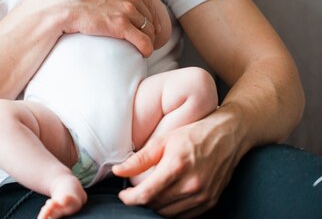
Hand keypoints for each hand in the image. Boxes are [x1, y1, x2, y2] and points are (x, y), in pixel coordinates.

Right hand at [29, 0, 159, 56]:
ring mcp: (127, 9)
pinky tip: (142, 54)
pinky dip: (146, 49)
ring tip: (141, 48)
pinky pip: (144, 42)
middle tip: (141, 38)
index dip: (145, 15)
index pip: (147, 1)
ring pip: (149, 30)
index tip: (140, 24)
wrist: (57, 5)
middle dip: (148, 29)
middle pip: (149, 16)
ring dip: (147, 41)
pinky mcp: (120, 26)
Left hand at [112, 115, 242, 217]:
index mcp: (176, 167)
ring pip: (169, 213)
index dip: (130, 198)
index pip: (146, 194)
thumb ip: (140, 159)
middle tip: (137, 190)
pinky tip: (168, 197)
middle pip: (156, 205)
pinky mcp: (211, 201)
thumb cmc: (194, 134)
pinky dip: (172, 210)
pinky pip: (185, 216)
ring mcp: (203, 196)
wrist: (227, 136)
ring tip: (152, 192)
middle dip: (142, 200)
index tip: (124, 195)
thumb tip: (118, 171)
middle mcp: (191, 185)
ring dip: (156, 206)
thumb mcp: (163, 140)